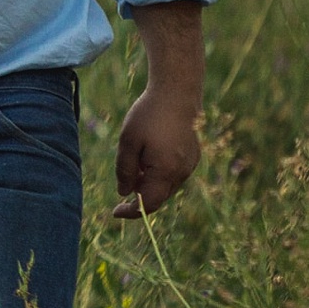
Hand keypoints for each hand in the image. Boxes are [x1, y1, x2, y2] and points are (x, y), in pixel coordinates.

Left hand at [113, 81, 201, 218]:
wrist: (176, 94)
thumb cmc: (148, 116)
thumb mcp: (128, 141)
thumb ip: (125, 169)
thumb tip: (124, 193)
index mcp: (166, 172)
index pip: (149, 204)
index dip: (132, 212)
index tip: (115, 213)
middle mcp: (182, 173)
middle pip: (157, 196)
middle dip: (138, 195)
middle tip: (122, 181)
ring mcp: (190, 165)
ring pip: (166, 185)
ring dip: (148, 182)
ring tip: (135, 161)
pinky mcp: (193, 157)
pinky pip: (173, 173)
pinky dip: (159, 173)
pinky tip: (148, 155)